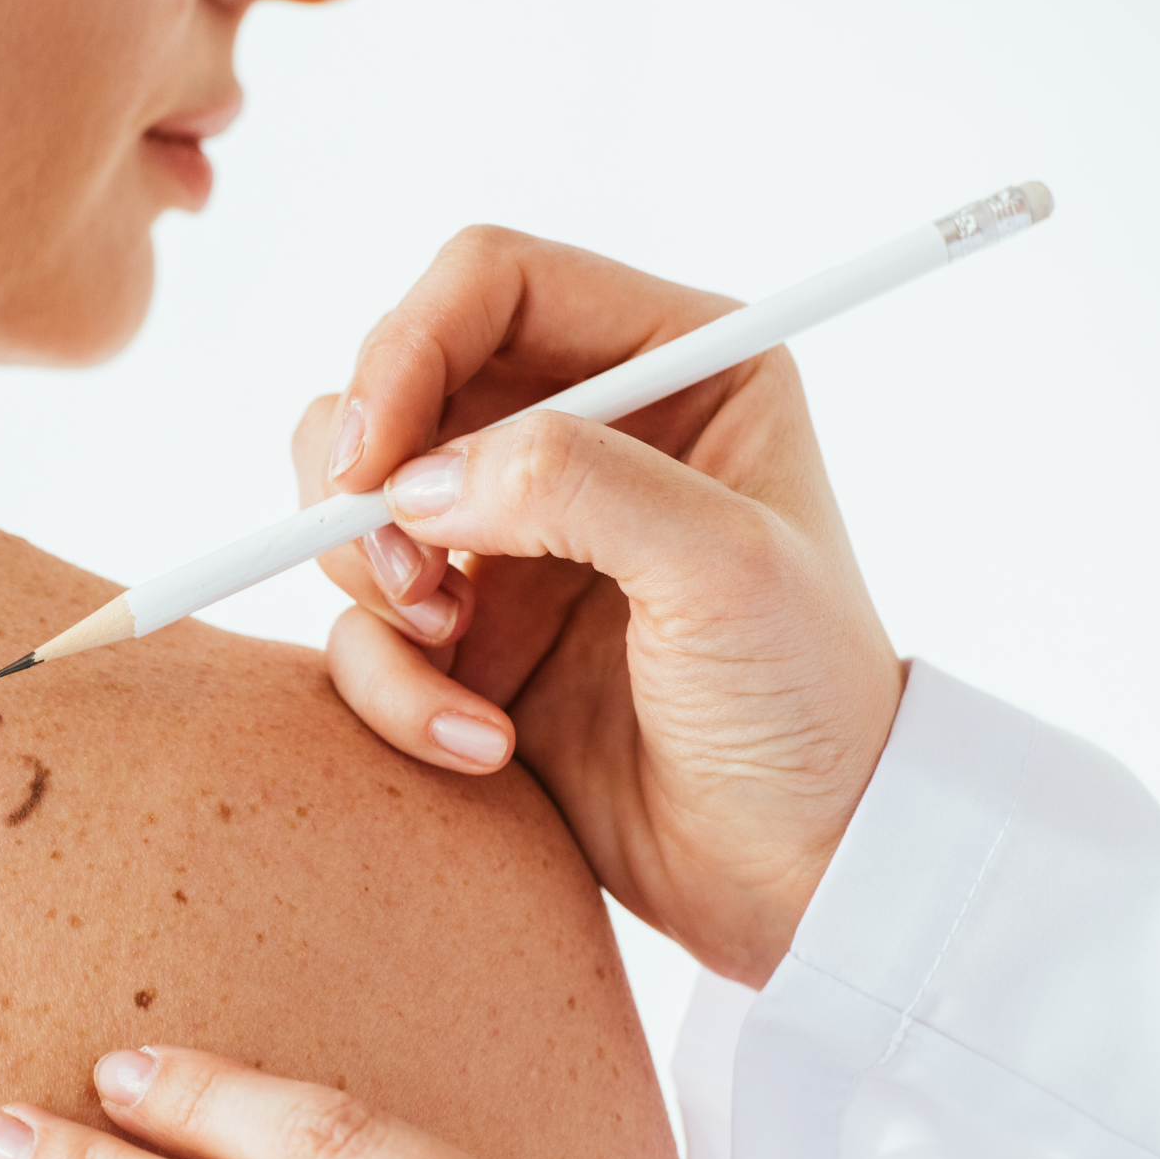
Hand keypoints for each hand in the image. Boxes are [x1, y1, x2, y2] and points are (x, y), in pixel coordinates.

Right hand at [292, 226, 904, 984]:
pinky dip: (393, 688)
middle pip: (394, 383)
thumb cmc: (804, 707)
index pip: (491, 284)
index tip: (372, 456)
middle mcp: (582, 434)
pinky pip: (364, 630)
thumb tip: (418, 477)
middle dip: (367, 477)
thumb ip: (577, 486)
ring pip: (356, 504)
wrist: (799, 875)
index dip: (407, 346)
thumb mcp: (722, 570)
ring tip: (451, 652)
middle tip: (403, 573)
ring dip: (370, 582)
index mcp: (672, 366)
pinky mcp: (470, 637)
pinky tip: (479, 745)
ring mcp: (515, 538)